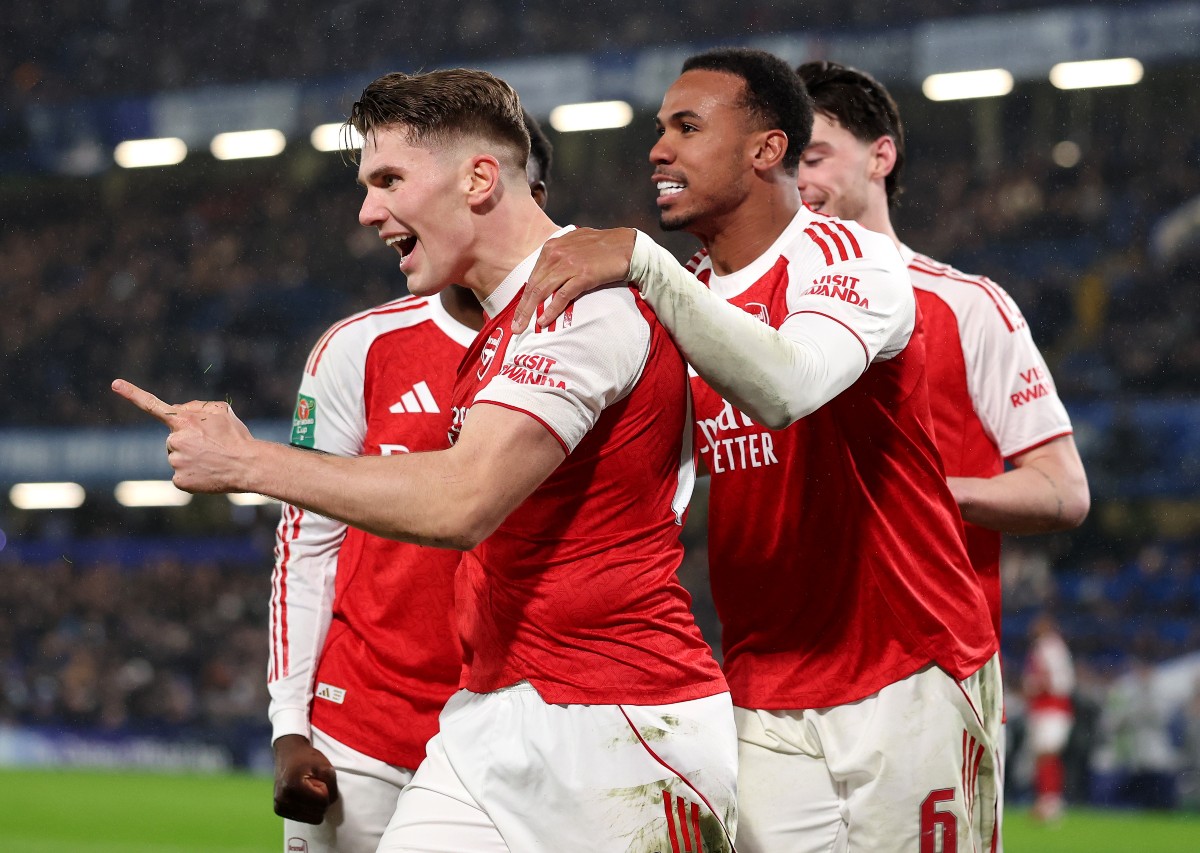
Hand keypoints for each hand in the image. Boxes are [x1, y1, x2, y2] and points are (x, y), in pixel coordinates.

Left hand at [110, 378, 255, 493]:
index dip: (132, 393)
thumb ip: (195, 406)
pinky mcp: (179, 481)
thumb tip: (175, 409)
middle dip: (188, 441)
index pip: (152, 405)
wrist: (248, 466)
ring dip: (191, 458)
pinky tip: (207, 473)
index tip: (114, 384)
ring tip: (213, 460)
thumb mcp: (221, 411)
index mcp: (183, 421)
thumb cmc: (236, 437)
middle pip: (174, 439)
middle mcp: (175, 440)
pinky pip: (181, 475)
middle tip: (212, 447)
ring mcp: (175, 461)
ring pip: (177, 457)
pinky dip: (192, 475)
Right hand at [273, 734, 338, 823]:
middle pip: (318, 813)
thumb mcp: (325, 766)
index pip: (323, 802)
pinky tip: (302, 795)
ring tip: (308, 789)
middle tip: (313, 783)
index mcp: (293, 786)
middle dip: (321, 799)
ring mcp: (279, 806)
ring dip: (315, 804)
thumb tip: (330, 803)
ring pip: (313, 819)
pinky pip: (304, 819)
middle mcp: (283, 799)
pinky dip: (308, 808)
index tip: (318, 778)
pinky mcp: (279, 810)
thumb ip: (332, 786)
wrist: (288, 753)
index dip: (326, 789)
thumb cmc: (307, 758)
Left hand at [510, 227, 636, 332]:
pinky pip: (562, 295)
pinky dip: (551, 309)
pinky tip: (544, 321)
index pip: (533, 277)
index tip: (518, 314)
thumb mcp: (573, 246)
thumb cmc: (602, 247)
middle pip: (533, 286)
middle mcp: (556, 255)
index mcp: (551, 248)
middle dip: (522, 309)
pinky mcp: (583, 275)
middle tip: (514, 327)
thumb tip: (548, 275)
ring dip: (530, 312)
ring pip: (542, 292)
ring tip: (523, 328)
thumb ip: (559, 257)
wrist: (626, 246)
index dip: (524, 298)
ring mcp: (568, 265)